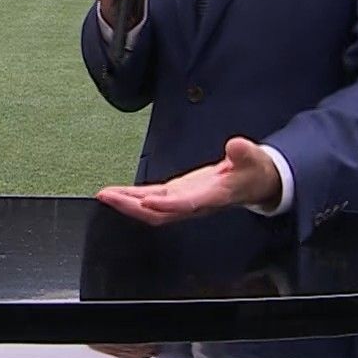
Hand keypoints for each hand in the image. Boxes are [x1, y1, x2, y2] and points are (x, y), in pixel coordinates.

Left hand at [95, 137, 281, 225]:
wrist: (253, 183)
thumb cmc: (252, 172)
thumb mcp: (253, 159)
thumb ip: (244, 153)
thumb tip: (235, 145)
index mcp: (213, 196)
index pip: (187, 203)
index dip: (167, 204)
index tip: (147, 200)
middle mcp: (194, 204)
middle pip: (159, 212)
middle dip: (132, 207)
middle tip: (108, 196)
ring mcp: (183, 201)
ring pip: (151, 209)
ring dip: (127, 203)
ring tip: (105, 194)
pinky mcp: (177, 194)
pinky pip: (151, 200)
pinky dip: (133, 197)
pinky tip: (117, 192)